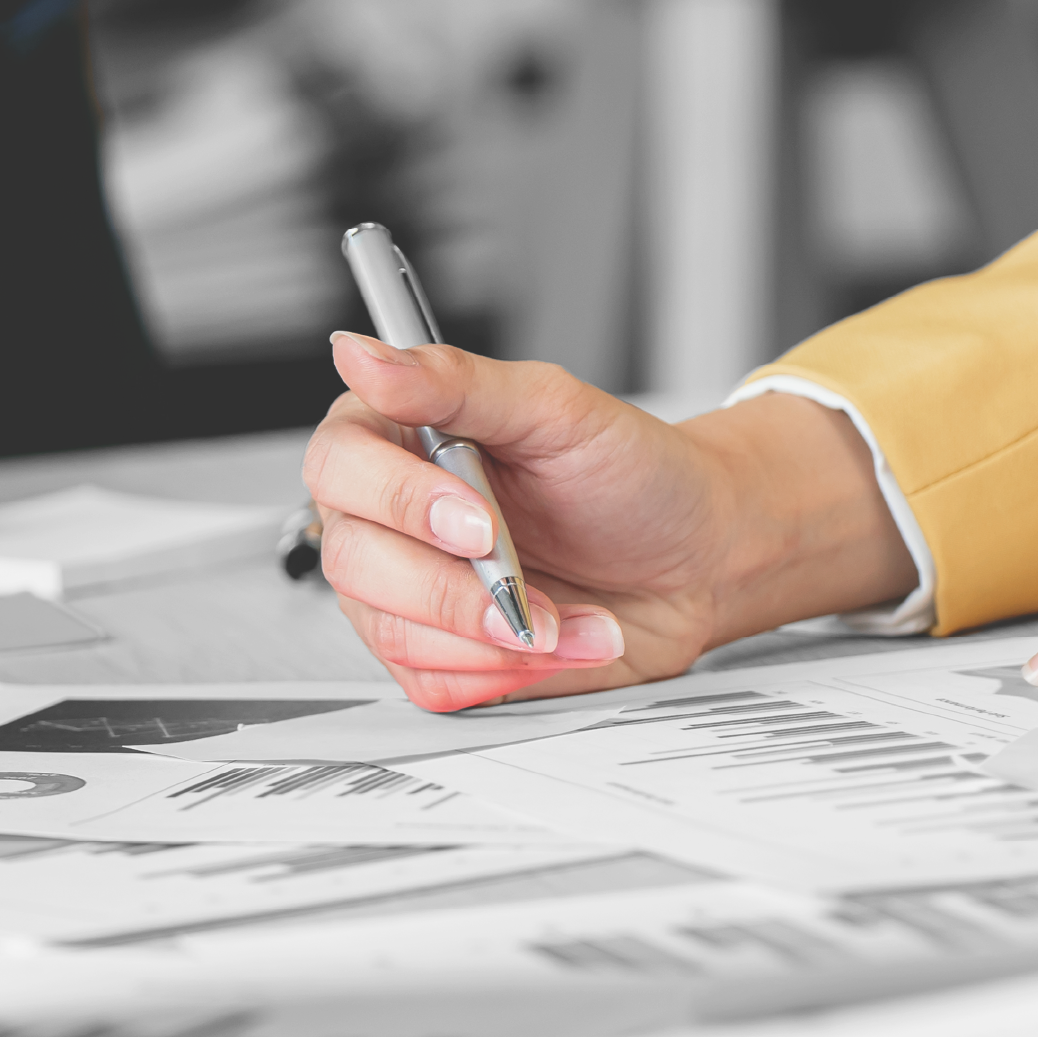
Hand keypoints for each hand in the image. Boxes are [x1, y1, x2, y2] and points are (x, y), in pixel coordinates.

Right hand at [307, 337, 918, 711]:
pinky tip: (552, 641)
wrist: (698, 556)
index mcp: (399, 436)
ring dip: (489, 637)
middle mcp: (388, 515)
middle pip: (353, 562)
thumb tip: (362, 354)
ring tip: (561, 615)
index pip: (339, 465)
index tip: (476, 522)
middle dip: (450, 589)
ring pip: (390, 632)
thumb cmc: (634, 475)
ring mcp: (406, 590)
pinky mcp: (439, 652)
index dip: (398, 501)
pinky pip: (430, 683)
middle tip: (526, 586)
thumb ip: (452, 381)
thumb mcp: (553, 408)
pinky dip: (500, 674)